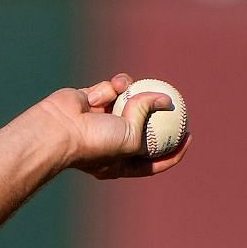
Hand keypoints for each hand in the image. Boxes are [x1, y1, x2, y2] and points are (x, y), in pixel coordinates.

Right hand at [32, 74, 189, 178]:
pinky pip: (109, 89)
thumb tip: (165, 99)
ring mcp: (99, 120)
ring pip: (127, 103)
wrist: (58, 128)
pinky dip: (113, 85)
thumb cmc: (96, 143)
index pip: (155, 160)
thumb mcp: (132, 137)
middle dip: (157, 117)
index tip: (189, 136)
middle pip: (142, 129)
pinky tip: (115, 84)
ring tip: (137, 89)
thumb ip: (148, 115)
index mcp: (122, 163)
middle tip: (176, 105)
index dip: (174, 151)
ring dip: (134, 94)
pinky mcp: (89, 100)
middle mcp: (111, 142)